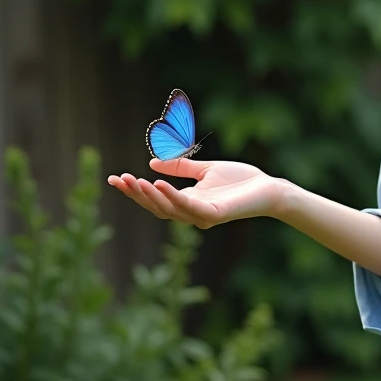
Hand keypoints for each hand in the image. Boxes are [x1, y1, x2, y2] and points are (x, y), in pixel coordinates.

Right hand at [108, 157, 287, 228]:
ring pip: (168, 209)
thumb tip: (152, 163)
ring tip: (134, 181)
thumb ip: (181, 168)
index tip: (113, 177)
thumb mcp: (205, 170)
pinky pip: (189, 207)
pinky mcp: (215, 215)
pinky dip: (172, 197)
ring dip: (149, 195)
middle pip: (156, 207)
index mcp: (187, 201)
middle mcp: (191, 212)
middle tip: (118, 179)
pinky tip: (158, 183)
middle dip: (135, 194)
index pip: (154, 199)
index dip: (133, 190)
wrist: (268, 188)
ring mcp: (202, 216)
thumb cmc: (240, 180)